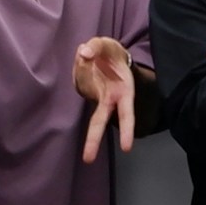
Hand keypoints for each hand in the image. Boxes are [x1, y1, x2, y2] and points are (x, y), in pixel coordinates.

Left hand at [73, 35, 142, 162]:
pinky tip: (86, 58)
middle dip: (94, 140)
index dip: (127, 131)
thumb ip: (97, 46)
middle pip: (100, 122)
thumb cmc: (112, 52)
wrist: (109, 54)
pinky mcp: (84, 91)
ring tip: (87, 72)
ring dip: (81, 91)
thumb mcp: (108, 44)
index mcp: (123, 93)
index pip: (127, 115)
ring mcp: (95, 97)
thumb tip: (84, 53)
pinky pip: (78, 82)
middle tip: (88, 160)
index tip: (127, 148)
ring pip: (86, 105)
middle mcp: (109, 99)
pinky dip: (78, 70)